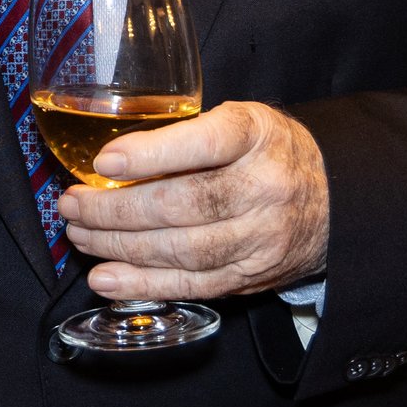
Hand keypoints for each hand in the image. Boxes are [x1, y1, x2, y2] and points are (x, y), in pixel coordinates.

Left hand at [56, 101, 329, 301]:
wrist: (334, 200)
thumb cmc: (270, 152)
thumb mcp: (242, 120)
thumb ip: (188, 134)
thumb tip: (111, 161)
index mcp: (258, 137)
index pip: (204, 143)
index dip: (150, 155)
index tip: (104, 163)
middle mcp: (263, 189)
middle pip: (181, 205)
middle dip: (114, 210)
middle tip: (71, 205)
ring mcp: (259, 240)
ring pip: (179, 251)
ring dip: (118, 246)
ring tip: (79, 235)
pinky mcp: (250, 278)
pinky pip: (189, 286)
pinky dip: (142, 284)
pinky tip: (105, 277)